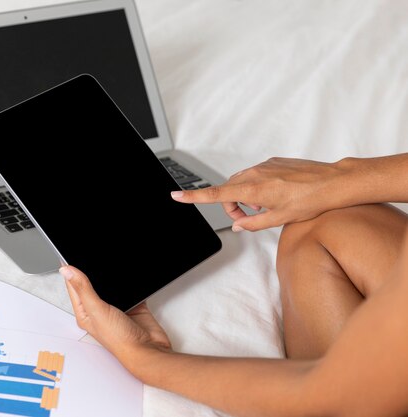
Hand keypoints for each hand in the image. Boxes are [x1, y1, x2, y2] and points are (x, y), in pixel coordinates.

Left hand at [60, 265, 171, 373]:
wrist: (148, 349)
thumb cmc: (120, 341)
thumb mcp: (97, 310)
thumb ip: (83, 289)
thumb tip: (67, 271)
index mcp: (85, 312)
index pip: (73, 287)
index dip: (70, 271)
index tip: (68, 255)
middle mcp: (99, 310)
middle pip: (91, 284)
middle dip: (89, 271)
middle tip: (86, 255)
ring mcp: (116, 307)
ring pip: (110, 286)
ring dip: (109, 276)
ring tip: (106, 262)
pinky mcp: (133, 305)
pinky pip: (128, 288)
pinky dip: (128, 282)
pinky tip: (127, 275)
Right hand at [171, 157, 352, 231]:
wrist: (334, 182)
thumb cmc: (310, 200)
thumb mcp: (279, 219)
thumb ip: (252, 224)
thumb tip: (237, 225)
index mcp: (254, 189)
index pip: (216, 195)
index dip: (194, 197)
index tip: (176, 195)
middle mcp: (255, 173)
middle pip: (228, 190)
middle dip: (232, 205)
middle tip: (247, 218)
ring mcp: (264, 165)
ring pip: (241, 182)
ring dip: (244, 196)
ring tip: (264, 207)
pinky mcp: (273, 161)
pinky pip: (255, 174)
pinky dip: (256, 186)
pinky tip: (275, 195)